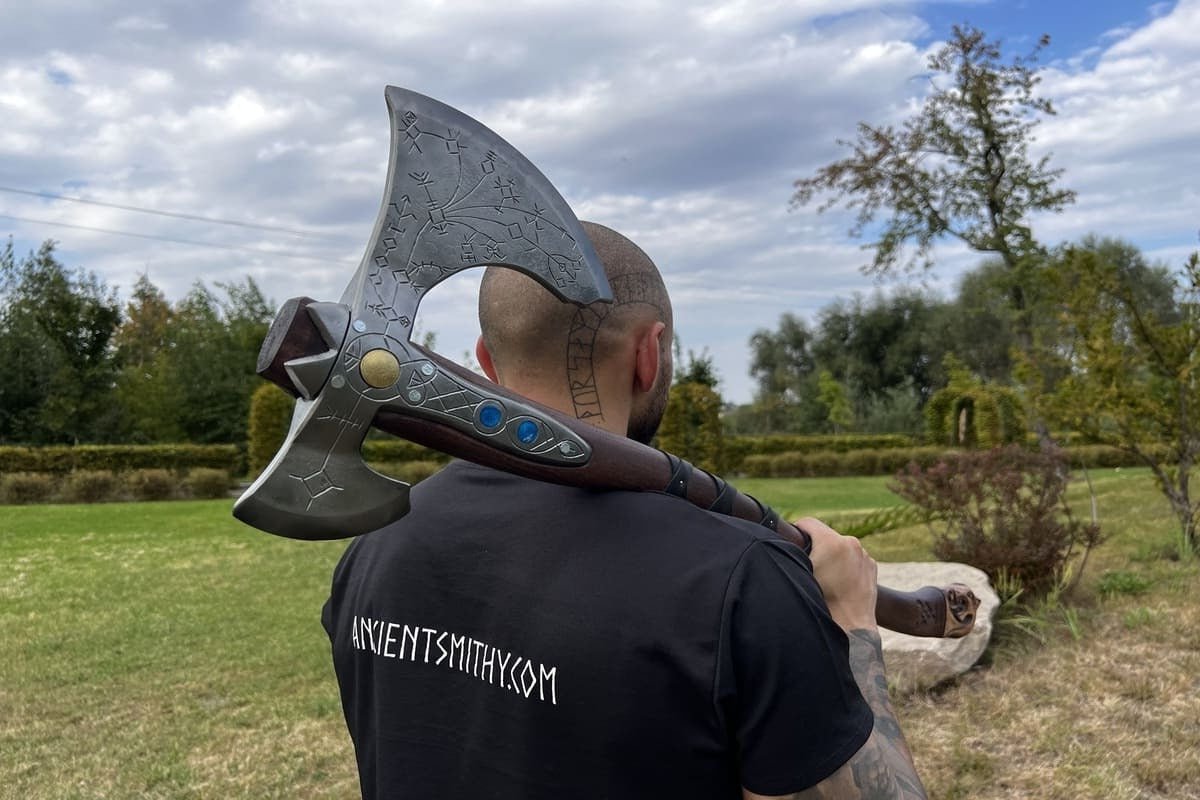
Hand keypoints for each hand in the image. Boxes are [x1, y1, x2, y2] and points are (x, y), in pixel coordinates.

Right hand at [793, 517, 877, 632]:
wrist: (851, 628)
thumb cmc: (823, 603)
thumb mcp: (801, 575)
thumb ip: (793, 556)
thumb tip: (782, 545)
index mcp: (831, 541)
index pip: (807, 523)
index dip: (796, 531)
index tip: (791, 543)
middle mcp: (851, 543)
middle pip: (825, 535)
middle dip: (816, 546)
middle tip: (809, 567)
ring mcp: (864, 555)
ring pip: (840, 547)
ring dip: (832, 556)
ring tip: (826, 578)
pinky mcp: (871, 566)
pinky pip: (853, 559)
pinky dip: (846, 566)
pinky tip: (840, 583)